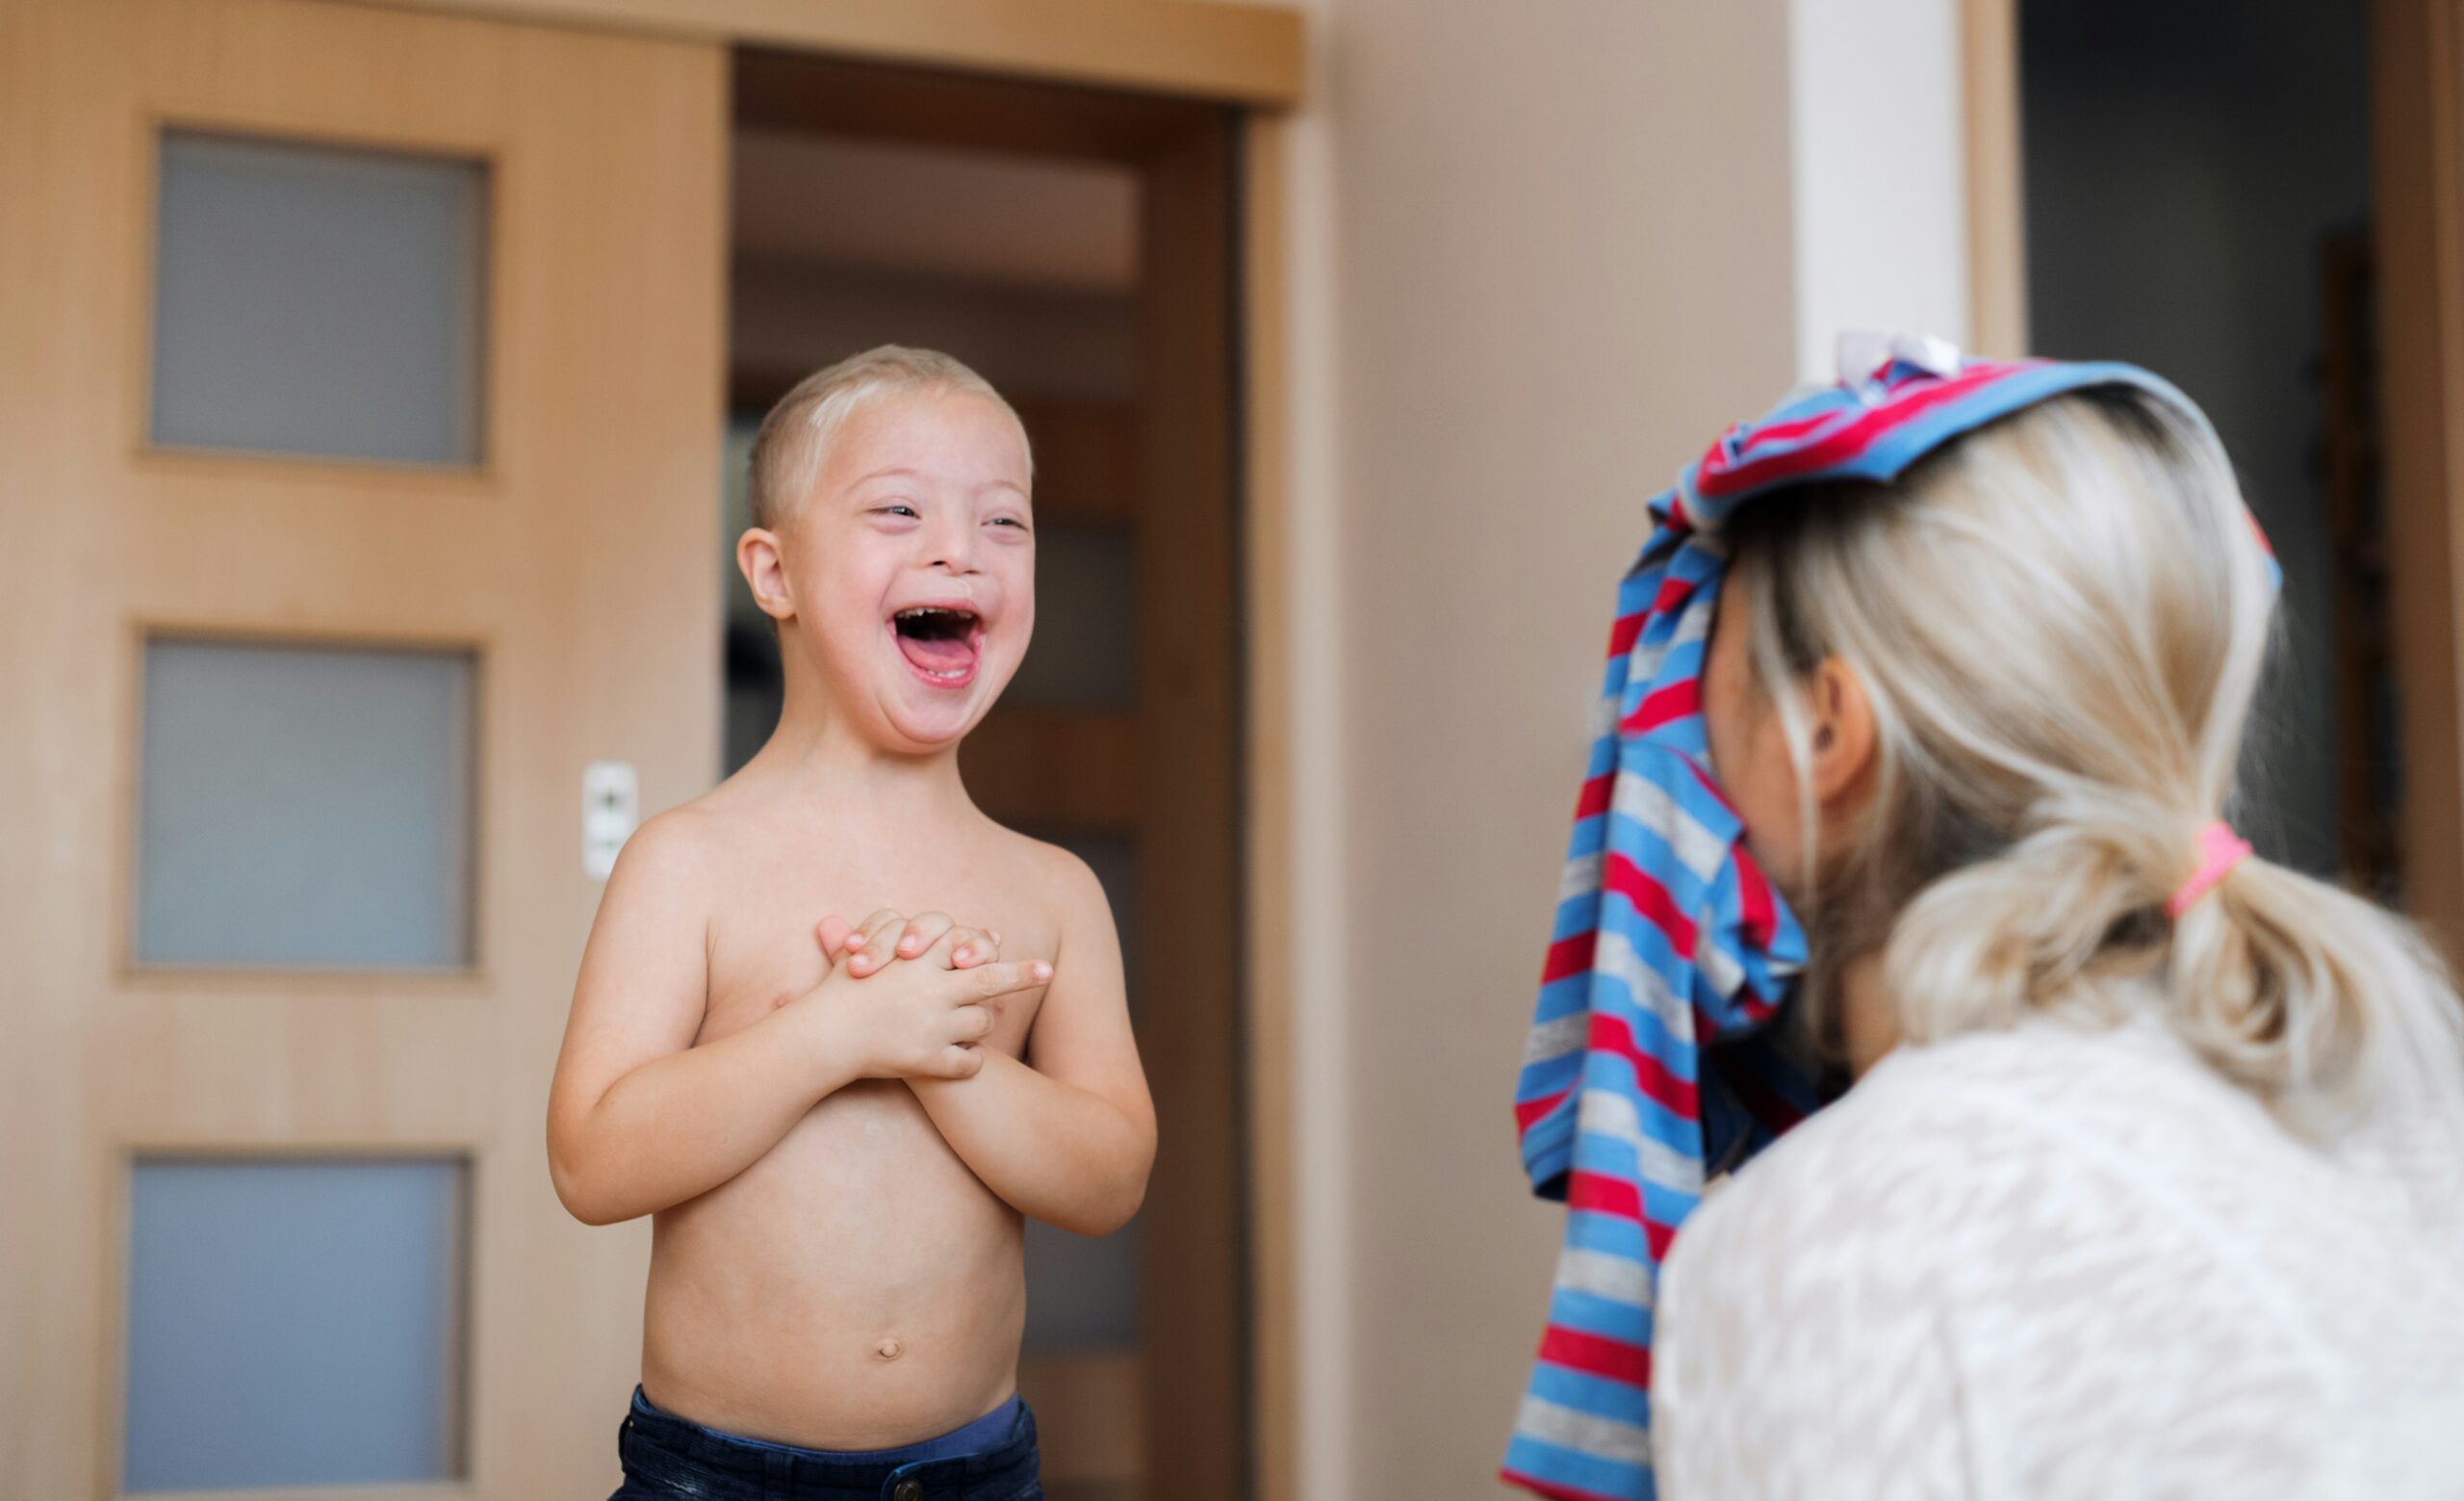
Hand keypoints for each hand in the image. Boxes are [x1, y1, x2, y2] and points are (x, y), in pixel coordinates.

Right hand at [807, 917, 1047, 1079]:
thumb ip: (898, 927)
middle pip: (991, 980)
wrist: (821, 1037)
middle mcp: (932, 992)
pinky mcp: (928, 1061)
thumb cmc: (843, 990)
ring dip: (980, 1024)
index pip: (967, 945)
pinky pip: (968, 1063)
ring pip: (982, 1024)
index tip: (1009, 944)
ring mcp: (933, 1028)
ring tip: (964, 1025)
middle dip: (1024, 974)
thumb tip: (910, 918)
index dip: (990, 948)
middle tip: (1050, 971)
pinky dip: (969, 1060)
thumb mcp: (868, 947)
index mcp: (918, 961)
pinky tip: (959, 1056)